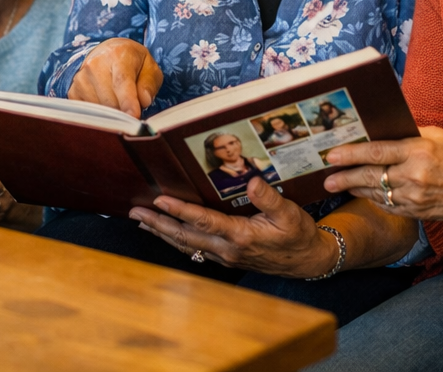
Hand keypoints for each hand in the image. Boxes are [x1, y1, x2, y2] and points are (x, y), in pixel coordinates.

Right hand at [68, 38, 162, 117]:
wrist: (108, 52)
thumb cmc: (132, 63)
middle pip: (111, 102)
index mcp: (118, 55)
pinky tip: (105, 102)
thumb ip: (149, 83)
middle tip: (132, 104)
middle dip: (125, 111)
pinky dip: (100, 115)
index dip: (128, 101)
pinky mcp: (73, 91)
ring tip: (118, 99)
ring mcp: (81, 78)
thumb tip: (143, 101)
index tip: (134, 116)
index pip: (121, 81)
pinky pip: (88, 114)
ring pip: (100, 111)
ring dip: (113, 113)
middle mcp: (95, 64)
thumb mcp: (149, 67)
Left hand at [130, 176, 338, 276]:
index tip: (159, 200)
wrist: (308, 261)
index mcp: (240, 236)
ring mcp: (224, 256)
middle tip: (135, 212)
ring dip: (162, 233)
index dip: (180, 210)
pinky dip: (176, 240)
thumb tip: (252, 181)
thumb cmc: (299, 235)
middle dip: (158, 224)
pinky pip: (194, 249)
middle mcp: (227, 249)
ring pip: (186, 245)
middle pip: (185, 236)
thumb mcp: (290, 213)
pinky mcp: (226, 257)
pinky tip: (166, 233)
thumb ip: (269, 198)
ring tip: (140, 222)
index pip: (203, 222)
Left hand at [322, 126, 442, 225]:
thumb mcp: (437, 136)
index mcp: (418, 151)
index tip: (332, 154)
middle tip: (326, 177)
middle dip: (344, 176)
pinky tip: (362, 192)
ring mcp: (416, 198)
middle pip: (371, 176)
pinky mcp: (418, 212)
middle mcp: (414, 176)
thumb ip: (407, 135)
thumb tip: (379, 131)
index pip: (377, 152)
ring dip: (355, 188)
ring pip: (376, 193)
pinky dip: (373, 199)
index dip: (351, 153)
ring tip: (337, 184)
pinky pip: (388, 205)